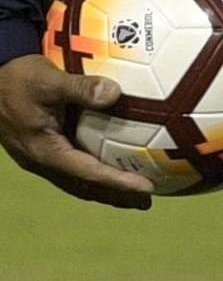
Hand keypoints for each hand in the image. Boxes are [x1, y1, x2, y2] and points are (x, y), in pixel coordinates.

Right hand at [0, 53, 152, 209]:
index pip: (88, 173)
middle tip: (147, 201)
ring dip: (106, 188)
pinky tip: (111, 164)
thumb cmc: (16, 78)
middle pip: (84, 186)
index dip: (119, 183)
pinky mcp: (41, 148)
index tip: (147, 188)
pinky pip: (72, 166)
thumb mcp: (48, 80)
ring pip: (77, 180)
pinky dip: (94, 172)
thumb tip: (115, 93)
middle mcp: (41, 160)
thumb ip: (80, 88)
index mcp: (44, 151)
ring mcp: (39, 157)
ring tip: (135, 193)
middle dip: (116, 196)